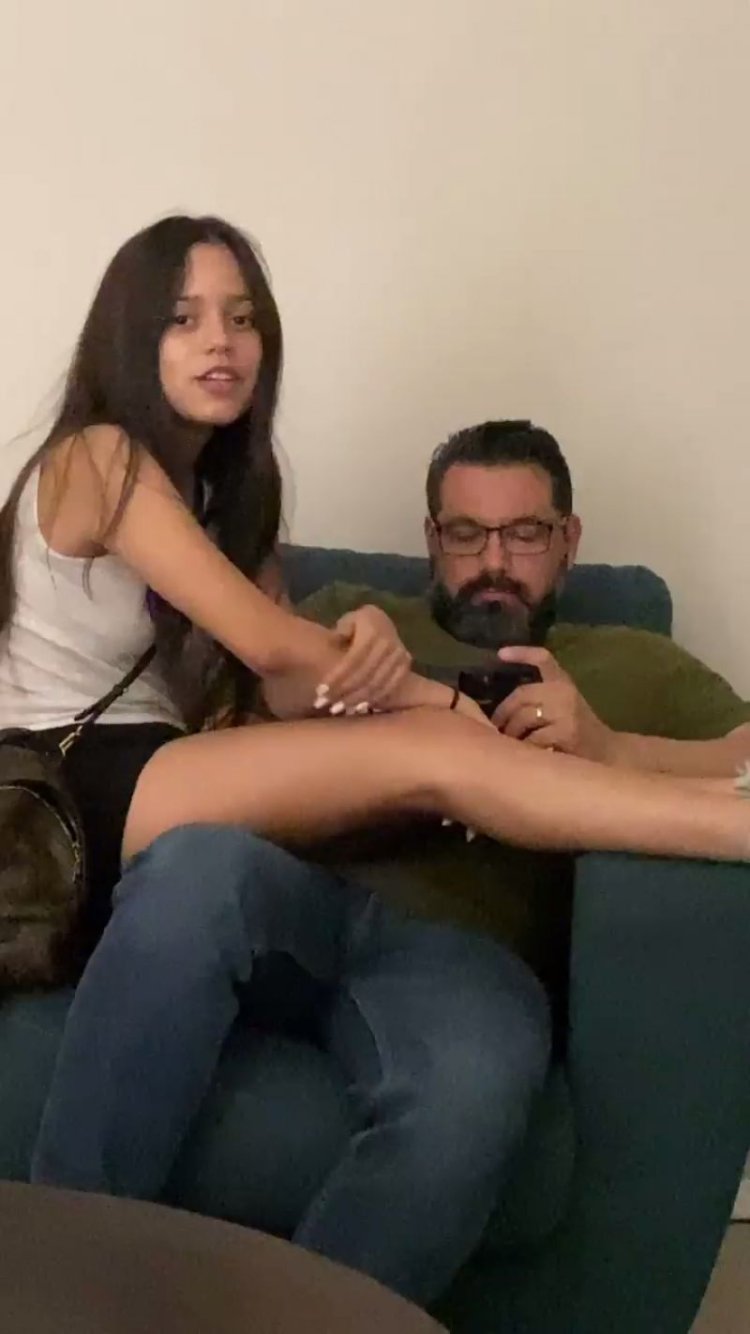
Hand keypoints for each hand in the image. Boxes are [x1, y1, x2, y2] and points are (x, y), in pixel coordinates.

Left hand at [320, 606, 412, 710]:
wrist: (384, 621)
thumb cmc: (359, 623)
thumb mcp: (348, 619)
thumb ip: (341, 630)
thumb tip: (336, 640)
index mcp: (372, 631)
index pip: (352, 660)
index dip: (336, 677)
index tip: (320, 692)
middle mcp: (389, 643)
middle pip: (364, 676)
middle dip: (344, 693)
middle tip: (326, 706)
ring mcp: (400, 656)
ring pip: (376, 685)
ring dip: (356, 700)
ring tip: (339, 711)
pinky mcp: (405, 666)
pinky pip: (390, 688)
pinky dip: (374, 700)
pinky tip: (359, 709)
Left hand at [491, 645, 614, 760]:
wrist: (606, 751)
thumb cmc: (578, 729)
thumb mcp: (563, 705)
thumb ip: (540, 699)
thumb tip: (503, 708)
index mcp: (563, 682)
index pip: (543, 658)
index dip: (521, 653)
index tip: (500, 653)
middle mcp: (564, 692)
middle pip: (522, 694)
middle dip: (503, 713)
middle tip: (496, 726)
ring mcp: (566, 711)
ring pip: (524, 717)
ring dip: (512, 732)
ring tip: (509, 742)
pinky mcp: (567, 732)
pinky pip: (534, 738)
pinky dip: (526, 746)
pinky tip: (526, 752)